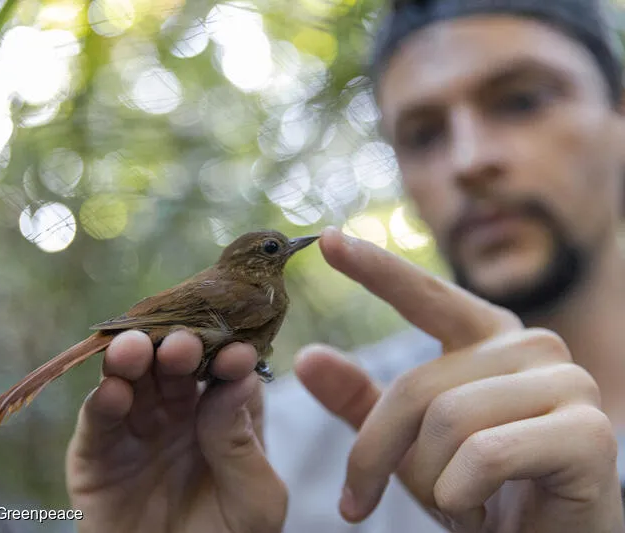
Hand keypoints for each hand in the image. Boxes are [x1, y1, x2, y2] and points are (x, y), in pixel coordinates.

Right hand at [65, 329, 286, 532]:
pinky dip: (102, 400)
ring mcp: (136, 427)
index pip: (225, 370)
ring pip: (132, 379)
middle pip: (174, 364)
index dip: (228, 355)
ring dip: (132, 358)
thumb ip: (242, 444)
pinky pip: (97, 418)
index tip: (235, 354)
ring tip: (136, 349)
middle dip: (177, 347)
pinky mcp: (96, 451)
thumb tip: (238, 381)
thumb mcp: (254, 499)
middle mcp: (178, 411)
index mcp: (223, 414)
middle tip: (181, 346)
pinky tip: (113, 391)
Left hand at [296, 228, 622, 531]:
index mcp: (489, 338)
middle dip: (379, 456)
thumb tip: (307, 358)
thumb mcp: (409, 444)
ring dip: (431, 483)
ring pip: (448, 421)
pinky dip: (463, 496)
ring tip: (457, 503)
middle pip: (416, 387)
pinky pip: (486, 454)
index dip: (375, 267)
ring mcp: (566, 383)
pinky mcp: (588, 432)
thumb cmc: (480, 491)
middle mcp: (531, 346)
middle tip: (362, 501)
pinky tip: (482, 512)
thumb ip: (363, 401)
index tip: (325, 240)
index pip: (424, 295)